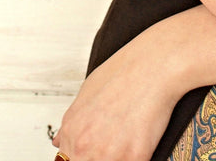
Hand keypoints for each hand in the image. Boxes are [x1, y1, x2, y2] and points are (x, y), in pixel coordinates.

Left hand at [52, 34, 180, 160]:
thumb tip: (61, 141)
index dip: (81, 157)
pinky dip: (135, 157)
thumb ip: (72, 123)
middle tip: (111, 145)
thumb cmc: (124, 72)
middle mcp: (85, 146)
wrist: (154, 65)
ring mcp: (109, 155)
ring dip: (115, 158)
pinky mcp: (134, 158)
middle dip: (97, 158)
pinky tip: (138, 143)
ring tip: (124, 143)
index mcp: (72, 131)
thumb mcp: (86, 91)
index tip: (90, 153)